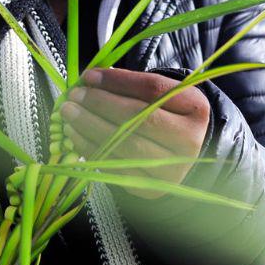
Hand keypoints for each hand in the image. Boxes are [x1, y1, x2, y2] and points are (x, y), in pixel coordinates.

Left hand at [60, 68, 209, 198]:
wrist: (184, 156)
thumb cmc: (166, 117)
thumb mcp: (160, 95)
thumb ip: (129, 85)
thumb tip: (90, 79)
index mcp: (195, 108)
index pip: (152, 89)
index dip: (117, 81)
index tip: (89, 76)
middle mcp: (190, 140)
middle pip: (138, 118)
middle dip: (99, 104)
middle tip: (74, 95)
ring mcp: (173, 168)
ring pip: (125, 144)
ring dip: (89, 126)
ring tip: (69, 113)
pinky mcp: (153, 188)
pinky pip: (116, 166)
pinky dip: (90, 148)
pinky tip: (75, 135)